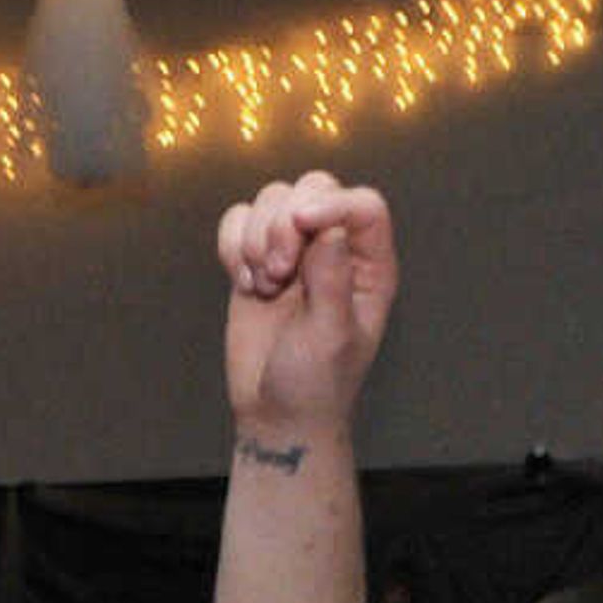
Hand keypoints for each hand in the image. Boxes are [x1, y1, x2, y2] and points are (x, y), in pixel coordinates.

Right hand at [218, 173, 398, 437]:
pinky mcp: (257, 260)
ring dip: (255, 237)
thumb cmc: (316, 384)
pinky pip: (238, 221)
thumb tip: (329, 229)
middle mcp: (336, 250)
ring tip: (262, 284)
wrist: (278, 414)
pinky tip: (243, 282)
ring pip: (272, 200)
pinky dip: (232, 244)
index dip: (332, 203)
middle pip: (313, 188)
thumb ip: (332, 280)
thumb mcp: (331, 338)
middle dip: (284, 223)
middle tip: (277, 273)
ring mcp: (295, 252)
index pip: (363, 206)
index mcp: (370, 266)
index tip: (300, 224)